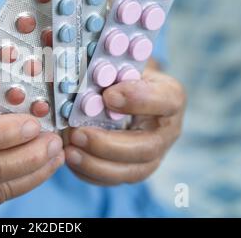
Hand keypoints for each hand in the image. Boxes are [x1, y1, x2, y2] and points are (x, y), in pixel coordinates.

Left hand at [64, 66, 184, 185]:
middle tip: (78, 133)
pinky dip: (90, 173)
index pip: (167, 100)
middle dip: (109, 144)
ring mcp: (153, 155)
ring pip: (132, 171)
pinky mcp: (134, 169)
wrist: (130, 96)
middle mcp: (167, 131)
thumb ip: (108, 67)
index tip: (109, 95)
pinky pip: (115, 180)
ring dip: (97, 164)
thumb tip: (73, 61)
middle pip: (147, 147)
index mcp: (170, 97)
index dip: (140, 99)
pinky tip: (71, 160)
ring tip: (70, 151)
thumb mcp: (123, 65)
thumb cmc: (125, 77)